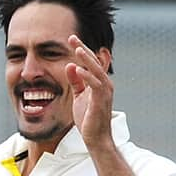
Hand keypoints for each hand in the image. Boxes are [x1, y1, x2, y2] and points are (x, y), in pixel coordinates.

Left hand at [66, 34, 113, 150]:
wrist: (95, 138)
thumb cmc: (88, 118)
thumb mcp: (79, 96)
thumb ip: (76, 82)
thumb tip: (70, 66)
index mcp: (99, 82)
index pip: (90, 62)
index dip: (82, 50)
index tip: (71, 39)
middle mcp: (104, 84)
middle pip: (94, 62)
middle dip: (83, 49)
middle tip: (72, 37)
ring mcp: (105, 91)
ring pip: (96, 70)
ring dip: (87, 59)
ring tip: (77, 49)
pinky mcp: (101, 100)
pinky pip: (95, 84)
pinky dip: (86, 76)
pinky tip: (77, 69)